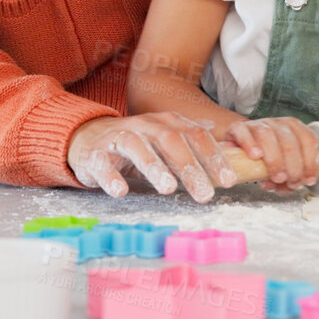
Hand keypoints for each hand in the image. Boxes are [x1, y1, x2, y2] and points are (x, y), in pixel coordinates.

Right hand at [67, 113, 238, 202]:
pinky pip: (102, 162)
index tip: (228, 181)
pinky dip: (111, 177)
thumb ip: (192, 155)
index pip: (196, 136)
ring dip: (154, 166)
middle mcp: (145, 125)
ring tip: (168, 189)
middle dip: (189, 167)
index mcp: (168, 123)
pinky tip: (120, 191)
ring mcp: (119, 136)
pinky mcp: (95, 152)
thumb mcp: (167, 147)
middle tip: (205, 194)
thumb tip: (229, 172)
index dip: (213, 157)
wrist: (89, 138)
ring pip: (137, 146)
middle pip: (170, 141)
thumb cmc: (138, 148)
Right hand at [223, 116, 318, 192]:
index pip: (309, 140)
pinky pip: (243, 132)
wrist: (240, 150)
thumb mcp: (282, 169)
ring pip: (267, 135)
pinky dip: (250, 143)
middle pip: (289, 142)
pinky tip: (255, 156)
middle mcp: (277, 124)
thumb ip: (288, 179)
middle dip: (293, 166)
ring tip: (277, 177)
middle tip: (290, 182)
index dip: (311, 162)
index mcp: (293, 130)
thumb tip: (287, 186)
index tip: (308, 180)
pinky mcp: (237, 128)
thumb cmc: (265, 162)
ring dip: (275, 159)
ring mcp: (257, 125)